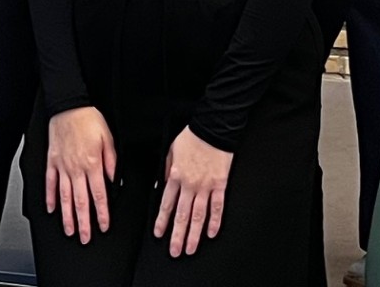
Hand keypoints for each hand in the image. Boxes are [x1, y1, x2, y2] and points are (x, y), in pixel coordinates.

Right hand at [45, 107, 116, 243]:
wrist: (68, 105)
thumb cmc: (88, 119)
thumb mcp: (108, 138)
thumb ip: (112, 162)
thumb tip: (115, 181)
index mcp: (92, 164)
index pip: (99, 195)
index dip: (102, 213)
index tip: (103, 226)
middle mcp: (76, 168)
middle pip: (80, 201)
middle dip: (84, 222)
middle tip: (86, 238)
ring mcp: (62, 166)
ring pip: (65, 197)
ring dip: (67, 216)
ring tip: (70, 231)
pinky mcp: (52, 161)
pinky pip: (50, 183)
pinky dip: (50, 197)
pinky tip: (52, 209)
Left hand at [152, 127, 230, 256]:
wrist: (213, 128)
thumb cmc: (192, 137)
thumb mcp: (171, 150)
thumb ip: (166, 169)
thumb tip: (160, 185)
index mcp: (175, 175)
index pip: (167, 204)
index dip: (162, 220)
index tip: (159, 234)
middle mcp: (190, 184)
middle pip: (182, 215)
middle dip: (177, 235)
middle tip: (175, 251)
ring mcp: (206, 186)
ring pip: (198, 216)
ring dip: (194, 235)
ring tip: (191, 249)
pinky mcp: (220, 185)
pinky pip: (217, 207)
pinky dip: (215, 221)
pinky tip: (211, 233)